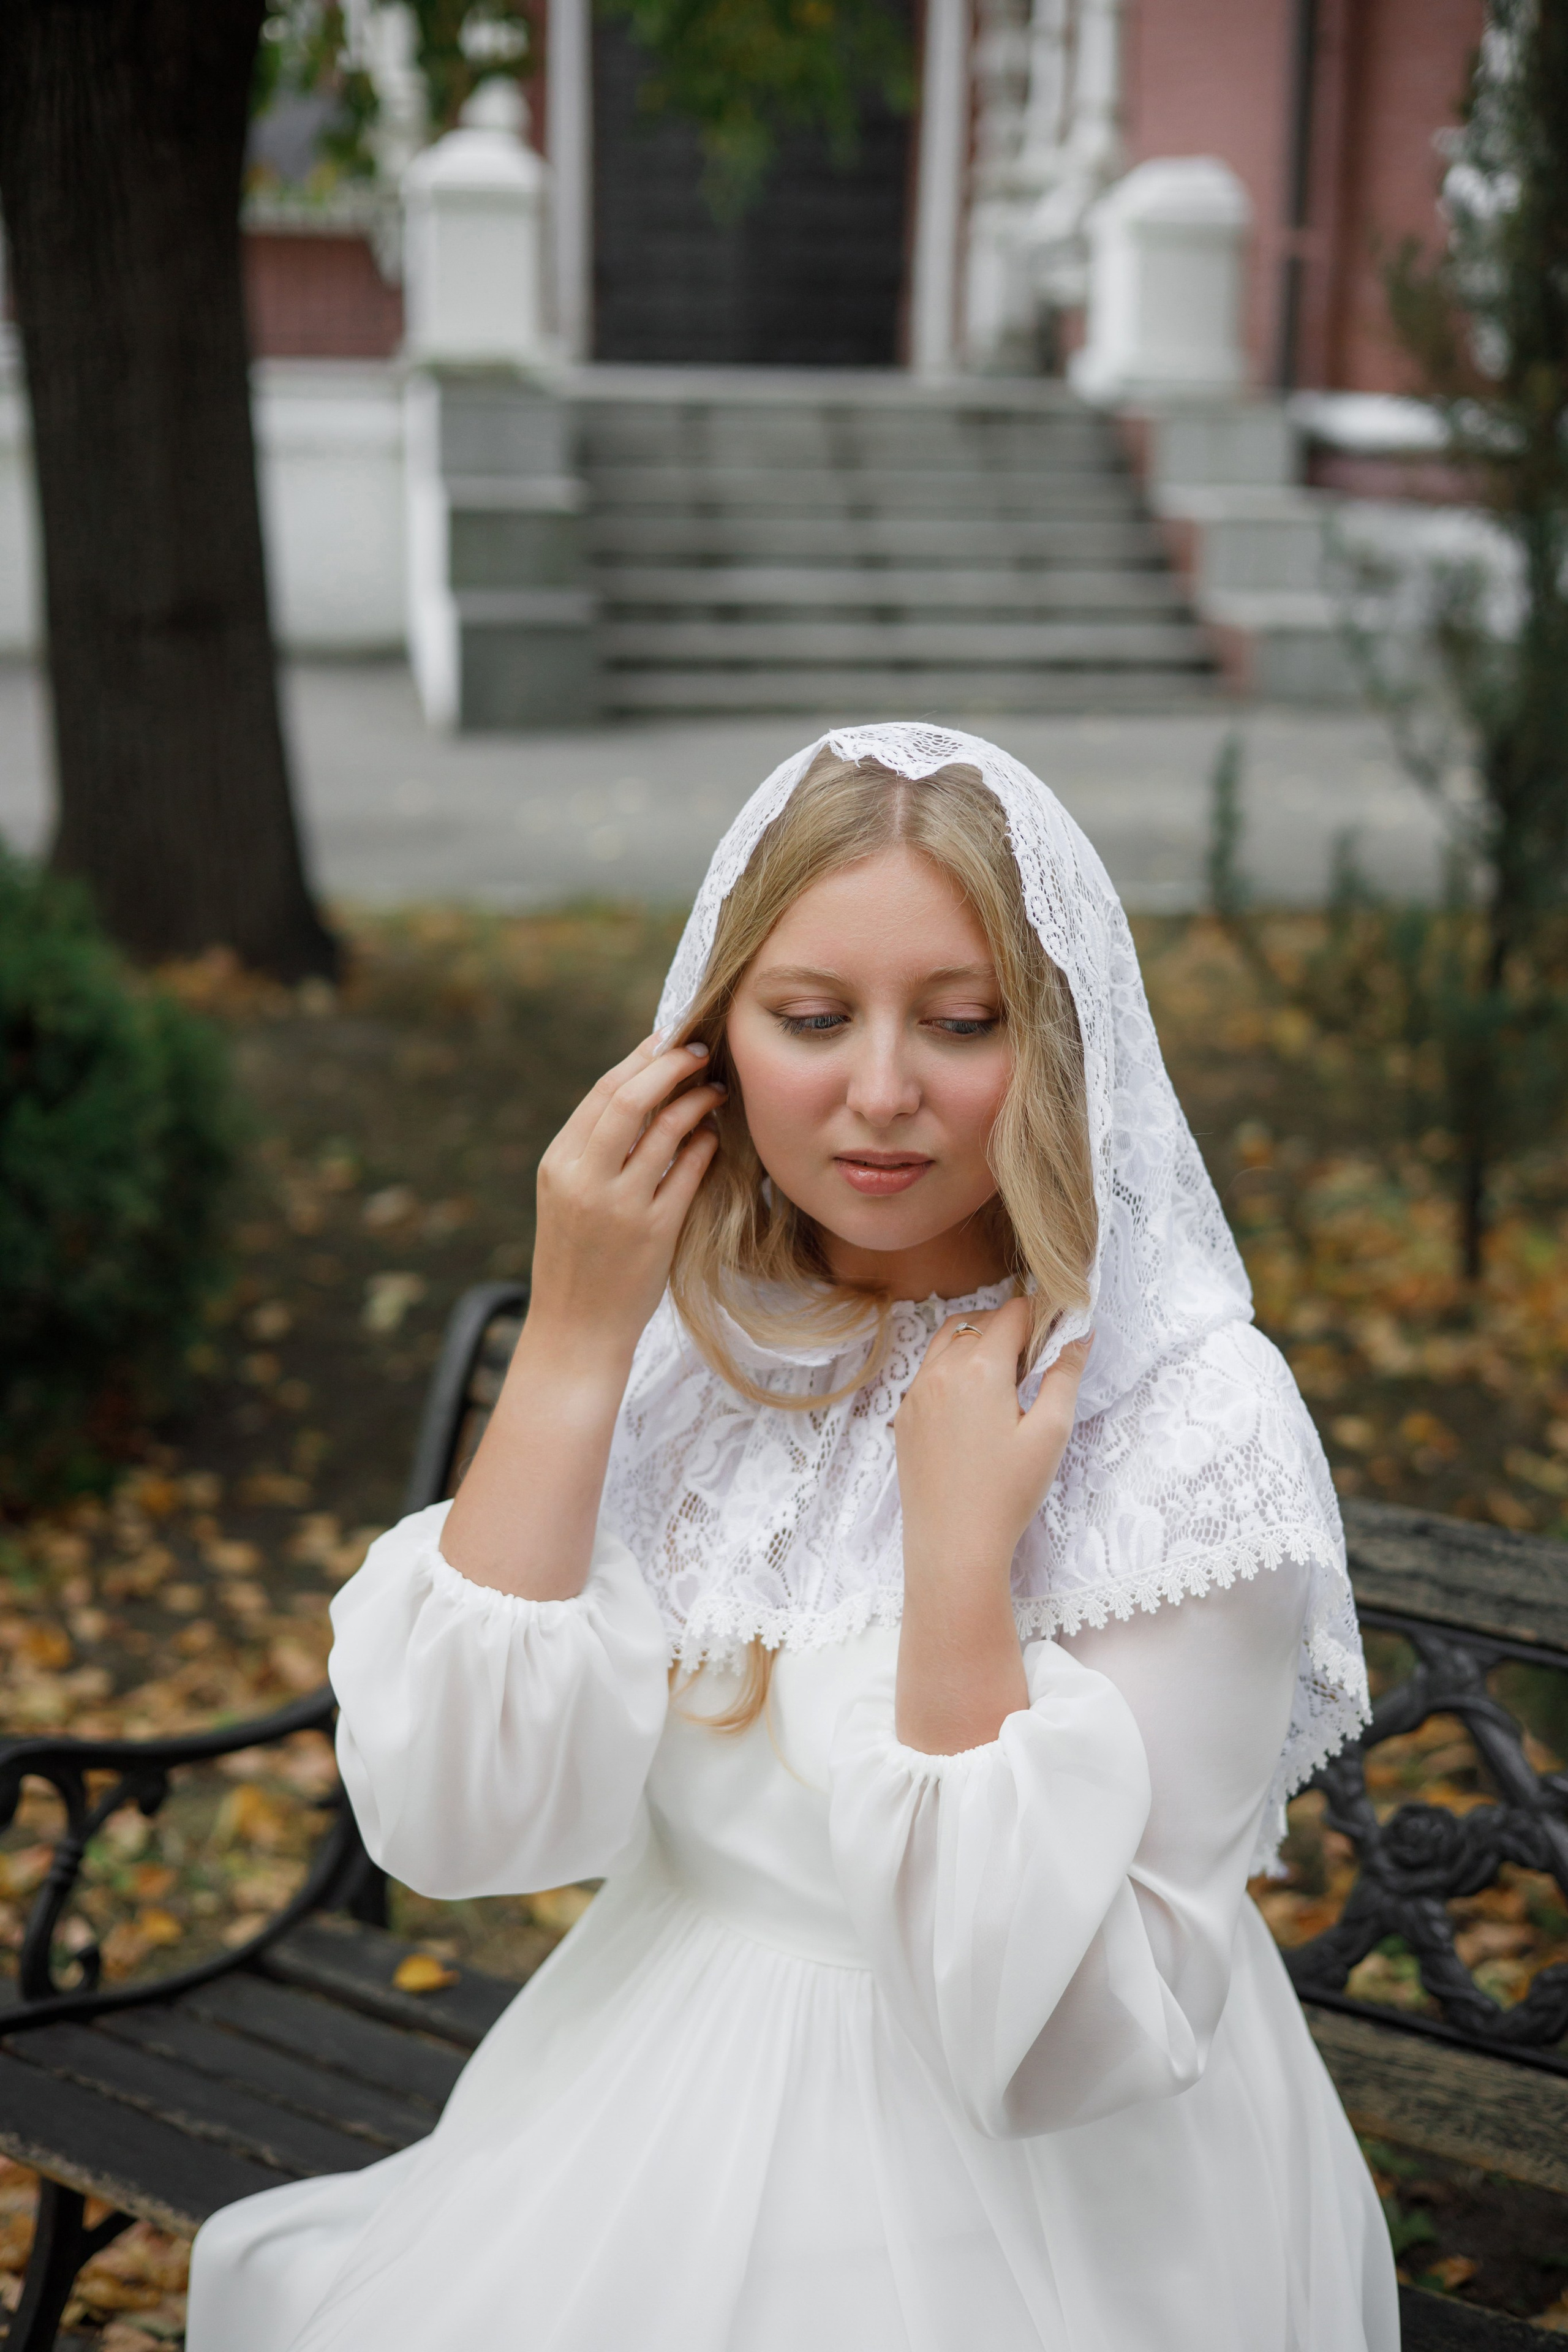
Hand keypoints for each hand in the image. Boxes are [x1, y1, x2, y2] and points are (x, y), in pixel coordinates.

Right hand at [528, 1033, 724, 1371]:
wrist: (575, 1330)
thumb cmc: (578, 1259)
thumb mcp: (568, 1197)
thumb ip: (594, 1150)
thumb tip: (641, 1091)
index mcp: (558, 1164)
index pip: (602, 1093)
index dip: (640, 1060)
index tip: (669, 1040)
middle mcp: (584, 1180)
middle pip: (630, 1099)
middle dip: (671, 1066)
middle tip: (702, 1051)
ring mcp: (619, 1206)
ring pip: (664, 1131)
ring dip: (696, 1103)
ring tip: (717, 1090)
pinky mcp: (653, 1232)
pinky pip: (687, 1173)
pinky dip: (704, 1147)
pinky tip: (714, 1137)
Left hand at [896, 1301, 1090, 1575]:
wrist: (953, 1546)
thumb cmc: (1007, 1493)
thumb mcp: (1050, 1432)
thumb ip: (1065, 1375)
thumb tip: (1080, 1335)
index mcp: (979, 1368)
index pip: (1012, 1314)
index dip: (1039, 1316)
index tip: (1056, 1332)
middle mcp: (940, 1371)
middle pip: (979, 1323)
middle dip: (1009, 1329)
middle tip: (1036, 1362)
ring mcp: (915, 1393)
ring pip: (947, 1342)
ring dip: (977, 1343)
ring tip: (1005, 1379)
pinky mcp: (904, 1417)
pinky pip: (929, 1373)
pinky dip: (953, 1369)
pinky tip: (974, 1405)